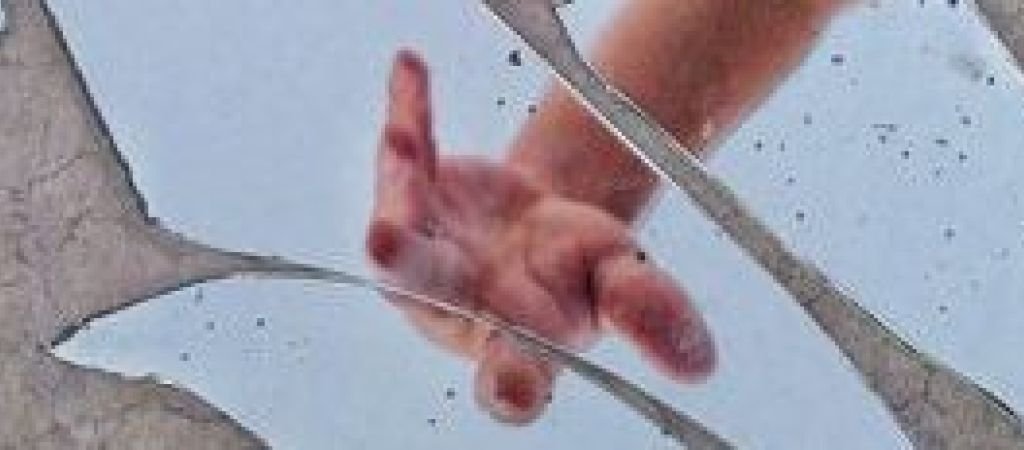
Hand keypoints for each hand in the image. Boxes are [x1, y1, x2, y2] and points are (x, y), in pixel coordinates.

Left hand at [366, 50, 715, 424]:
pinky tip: (410, 72)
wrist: (540, 229)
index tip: (513, 388)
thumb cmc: (580, 271)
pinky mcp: (414, 197)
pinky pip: (406, 155)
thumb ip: (648, 315)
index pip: (511, 373)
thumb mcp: (623, 282)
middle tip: (386, 240)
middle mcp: (456, 303)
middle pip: (428, 288)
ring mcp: (424, 249)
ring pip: (401, 218)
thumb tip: (698, 366)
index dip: (510, 384)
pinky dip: (409, 113)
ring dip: (399, 177)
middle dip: (408, 263)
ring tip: (404, 137)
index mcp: (518, 340)